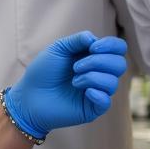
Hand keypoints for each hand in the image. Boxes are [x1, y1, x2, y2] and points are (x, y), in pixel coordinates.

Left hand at [5, 32, 127, 139]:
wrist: (29, 97)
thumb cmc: (42, 72)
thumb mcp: (58, 49)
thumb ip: (77, 40)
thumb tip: (95, 39)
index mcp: (93, 57)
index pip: (118, 48)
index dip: (111, 45)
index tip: (93, 47)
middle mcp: (99, 73)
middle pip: (120, 64)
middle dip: (99, 61)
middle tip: (75, 67)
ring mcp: (97, 91)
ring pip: (113, 82)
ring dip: (91, 77)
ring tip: (73, 81)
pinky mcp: (93, 108)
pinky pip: (106, 101)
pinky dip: (96, 93)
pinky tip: (84, 92)